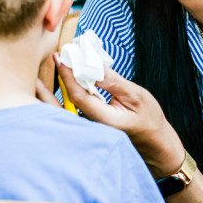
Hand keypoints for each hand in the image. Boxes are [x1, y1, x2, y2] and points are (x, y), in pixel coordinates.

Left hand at [55, 55, 185, 177]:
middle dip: (49, 88)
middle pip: (61, 108)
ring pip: (62, 113)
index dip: (67, 76)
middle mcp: (92, 129)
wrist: (155, 144)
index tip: (60, 58)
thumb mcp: (136, 96)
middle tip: (52, 61)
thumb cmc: (149, 120)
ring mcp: (88, 132)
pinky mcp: (87, 130)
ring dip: (52, 95)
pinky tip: (61, 86)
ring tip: (47, 74)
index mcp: (104, 121)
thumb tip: (91, 63)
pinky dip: (62, 100)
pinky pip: (69, 114)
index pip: (79, 96)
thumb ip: (112, 81)